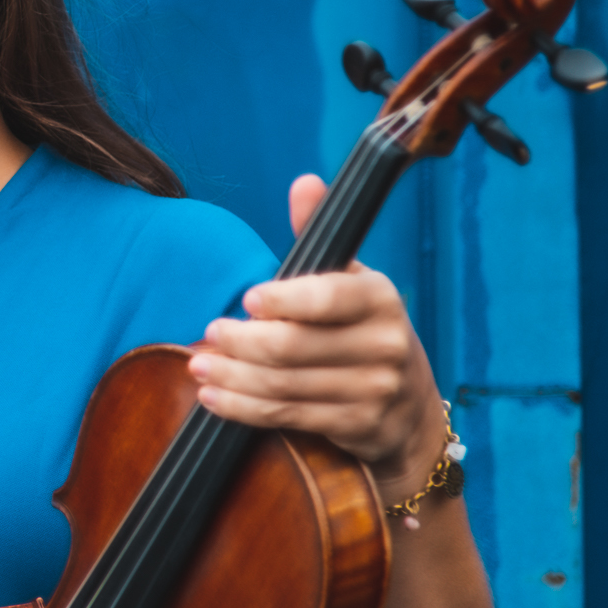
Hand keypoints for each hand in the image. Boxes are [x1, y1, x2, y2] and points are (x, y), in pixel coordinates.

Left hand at [188, 175, 445, 499]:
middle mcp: (384, 344)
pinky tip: (214, 397)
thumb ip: (318, 234)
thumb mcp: (349, 280)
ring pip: (285, 384)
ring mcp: (374, 389)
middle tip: (210, 332)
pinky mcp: (356, 426)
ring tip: (198, 365)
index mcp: (379, 298)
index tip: (248, 299)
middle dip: (242, 341)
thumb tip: (305, 182)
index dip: (286, 300)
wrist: (409, 409)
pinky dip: (243, 407)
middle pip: (295, 346)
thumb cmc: (360, 329)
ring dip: (233, 376)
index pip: (329, 297)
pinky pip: (288, 414)